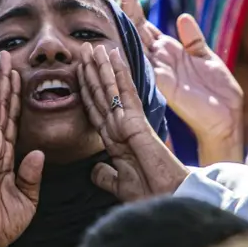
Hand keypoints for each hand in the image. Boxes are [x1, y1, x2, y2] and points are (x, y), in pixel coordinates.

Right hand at [0, 52, 44, 246]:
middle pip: (0, 107)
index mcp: (5, 156)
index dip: (14, 97)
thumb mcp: (28, 196)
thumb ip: (31, 174)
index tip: (17, 76)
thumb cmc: (5, 220)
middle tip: (5, 56)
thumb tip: (38, 154)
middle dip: (3, 81)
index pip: (12, 120)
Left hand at [79, 43, 188, 201]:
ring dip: (101, 66)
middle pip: (102, 93)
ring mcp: (130, 122)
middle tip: (83, 49)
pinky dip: (119, 73)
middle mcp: (122, 126)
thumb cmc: (150, 195)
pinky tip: (114, 56)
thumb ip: (106, 175)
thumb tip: (93, 170)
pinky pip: (125, 93)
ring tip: (92, 46)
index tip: (79, 72)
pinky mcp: (136, 122)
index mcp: (116, 140)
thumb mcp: (120, 184)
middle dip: (92, 71)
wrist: (168, 200)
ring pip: (111, 88)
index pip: (97, 109)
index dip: (87, 90)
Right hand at [120, 0, 243, 163]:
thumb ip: (193, 39)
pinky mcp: (161, 82)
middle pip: (137, 27)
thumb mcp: (207, 57)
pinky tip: (124, 31)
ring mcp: (157, 69)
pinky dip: (131, 48)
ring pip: (135, 41)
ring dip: (128, 21)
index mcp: (169, 51)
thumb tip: (183, 16)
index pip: (145, 23)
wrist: (225, 116)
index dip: (137, 3)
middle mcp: (159, 58)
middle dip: (130, 4)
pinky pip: (142, 63)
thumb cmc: (218, 91)